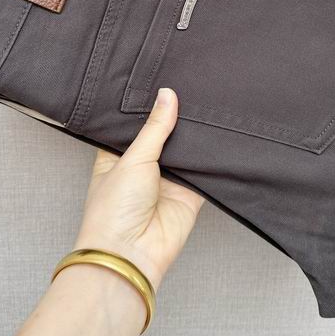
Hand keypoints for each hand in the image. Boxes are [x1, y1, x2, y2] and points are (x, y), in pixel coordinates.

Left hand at [72, 88, 204, 290]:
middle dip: (176, 120)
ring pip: (186, 152)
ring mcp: (167, 181)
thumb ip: (155, 127)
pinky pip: (204, 172)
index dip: (148, 107)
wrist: (131, 254)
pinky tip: (220, 136)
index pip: (136, 125)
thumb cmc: (113, 210)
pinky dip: (211, 160)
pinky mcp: (190, 195)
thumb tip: (167, 95)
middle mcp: (143, 167)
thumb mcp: (132, 158)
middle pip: (164, 136)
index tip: (164, 81)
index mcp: (119, 156)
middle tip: (192, 88)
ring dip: (194, 138)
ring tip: (209, 105)